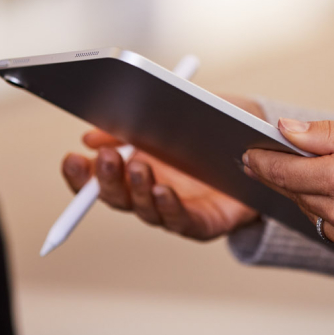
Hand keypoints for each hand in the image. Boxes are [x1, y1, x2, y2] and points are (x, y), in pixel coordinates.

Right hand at [60, 95, 264, 240]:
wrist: (263, 143)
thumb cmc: (215, 124)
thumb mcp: (174, 112)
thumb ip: (132, 125)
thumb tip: (90, 136)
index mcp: (137, 164)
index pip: (97, 178)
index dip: (80, 174)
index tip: (70, 159)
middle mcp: (150, 190)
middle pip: (115, 196)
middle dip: (106, 179)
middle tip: (106, 158)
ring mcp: (174, 208)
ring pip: (144, 209)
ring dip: (137, 190)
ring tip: (139, 167)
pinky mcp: (203, 223)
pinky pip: (180, 220)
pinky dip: (168, 207)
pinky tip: (163, 189)